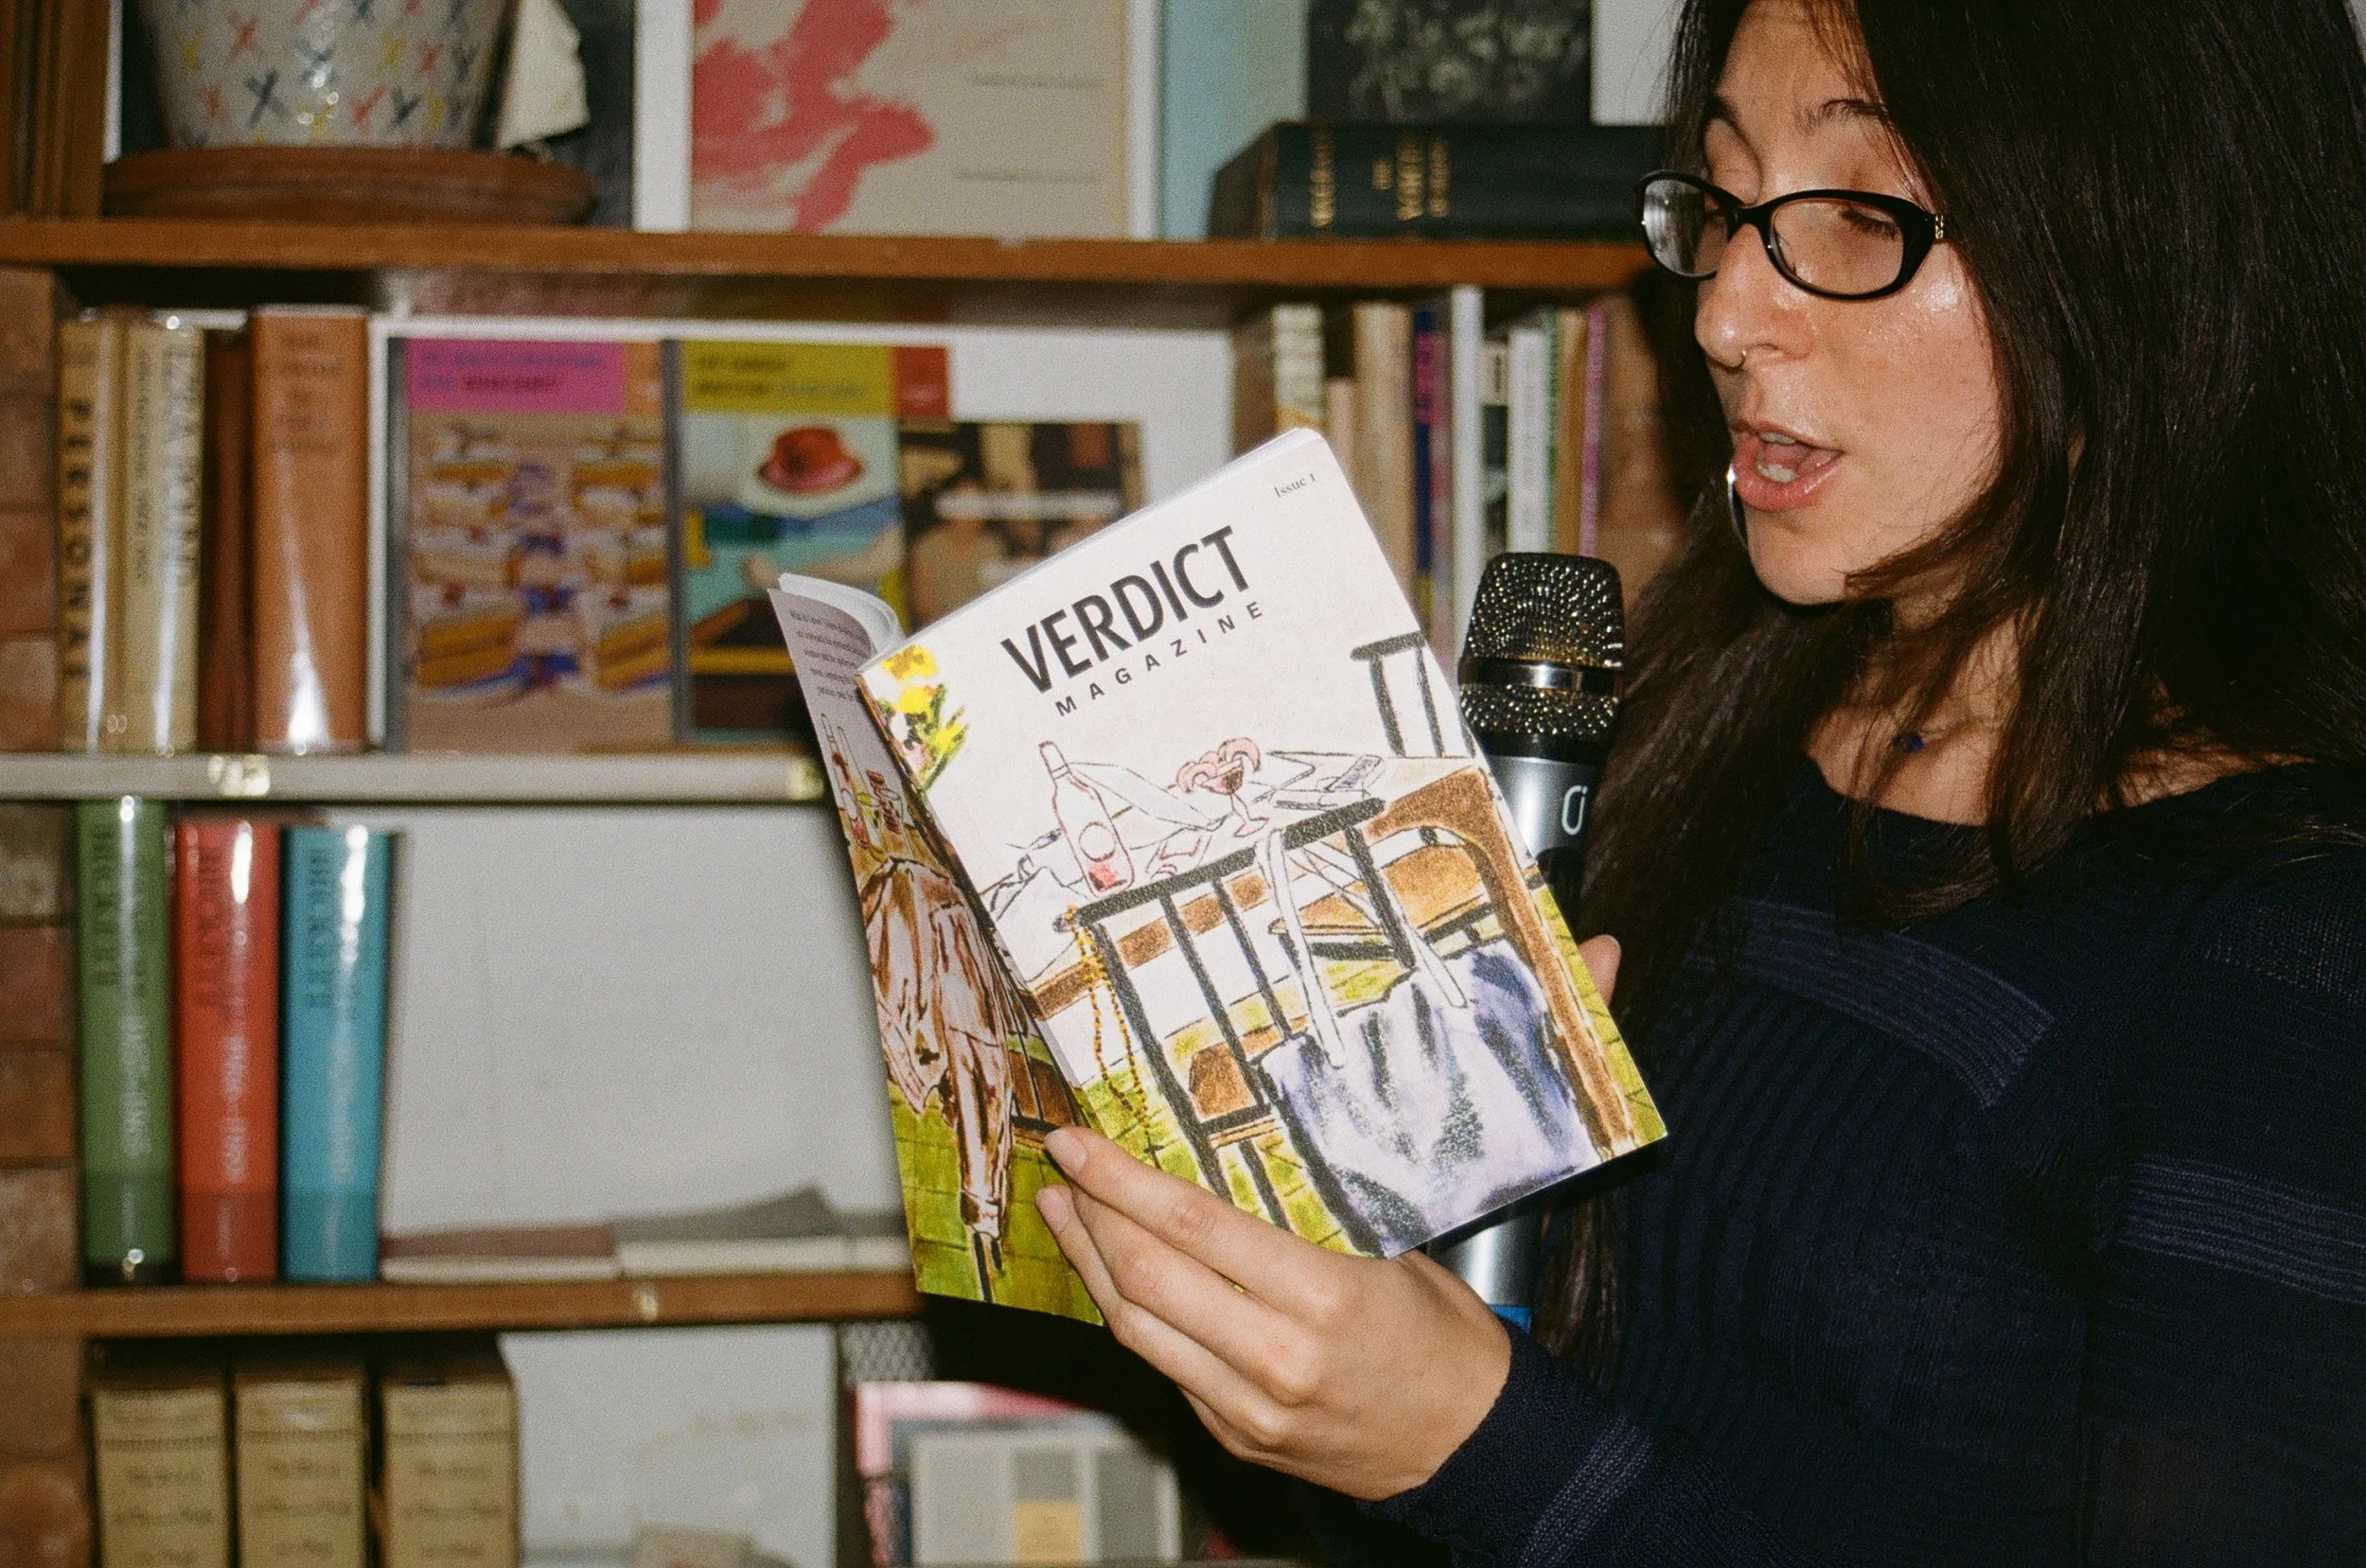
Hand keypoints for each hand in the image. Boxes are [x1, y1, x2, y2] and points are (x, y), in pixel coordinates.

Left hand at [1036, 937, 1621, 1500]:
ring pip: (1137, 1328)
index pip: (1192, 1226)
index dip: (1120, 1180)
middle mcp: (1275, 1355)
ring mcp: (1249, 1406)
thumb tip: (1287, 1104)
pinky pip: (1163, 1367)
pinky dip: (1131, 1315)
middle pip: (1144, 1277)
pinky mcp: (1237, 1435)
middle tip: (1061, 1164)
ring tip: (1064, 1213)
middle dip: (1090, 1214)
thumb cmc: (1446, 1332)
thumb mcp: (1402, 1245)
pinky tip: (1114, 1276)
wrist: (1474, 1445)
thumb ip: (1330, 1189)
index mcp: (1321, 1296)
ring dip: (1090, 1265)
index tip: (1080, 1143)